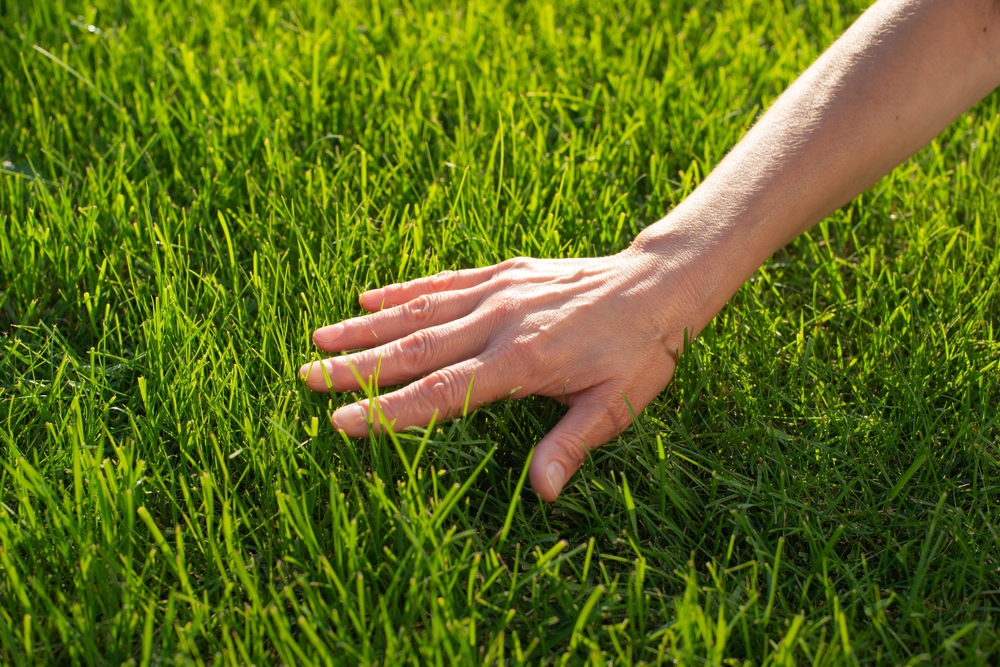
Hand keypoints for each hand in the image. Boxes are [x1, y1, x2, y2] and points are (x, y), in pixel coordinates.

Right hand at [300, 241, 709, 500]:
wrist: (659, 284)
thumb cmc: (640, 352)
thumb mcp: (617, 406)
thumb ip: (572, 445)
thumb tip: (541, 494)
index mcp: (521, 362)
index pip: (441, 392)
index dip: (388, 410)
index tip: (341, 423)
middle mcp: (499, 322)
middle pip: (415, 349)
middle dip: (356, 367)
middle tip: (305, 378)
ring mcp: (498, 292)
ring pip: (419, 311)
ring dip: (366, 326)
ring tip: (318, 337)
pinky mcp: (503, 273)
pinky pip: (445, 281)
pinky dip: (404, 290)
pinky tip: (369, 296)